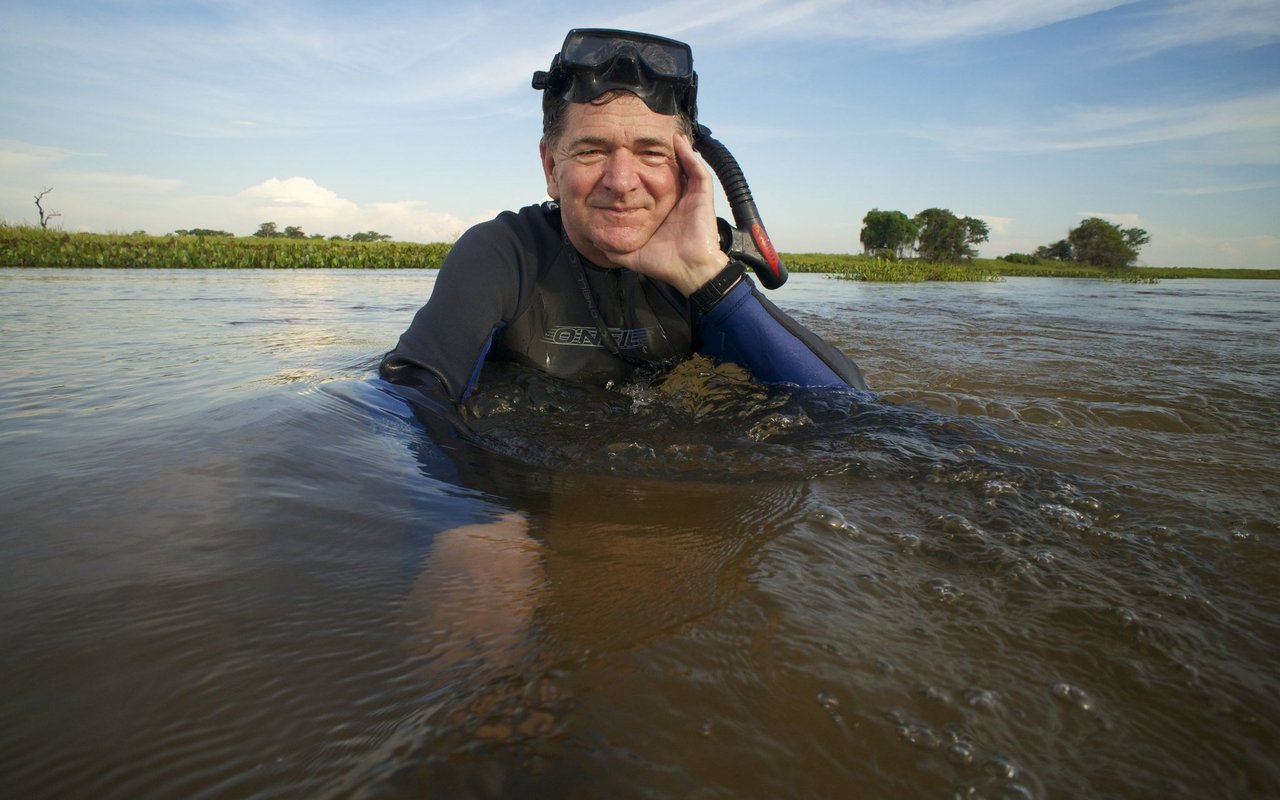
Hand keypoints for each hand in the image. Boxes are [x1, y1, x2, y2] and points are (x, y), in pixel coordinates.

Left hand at [611, 135, 728, 295]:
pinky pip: (698, 170)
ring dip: (678, 150)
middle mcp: (678, 201)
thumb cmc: (663, 264)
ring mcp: (691, 198)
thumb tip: (594, 241)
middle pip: (671, 171)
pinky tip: (679, 143)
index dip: (644, 170)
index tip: (630, 158)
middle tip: (646, 141)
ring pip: (686, 166)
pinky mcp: (703, 197)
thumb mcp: (631, 253)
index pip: (654, 185)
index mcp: (663, 211)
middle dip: (661, 155)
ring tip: (666, 135)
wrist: (686, 272)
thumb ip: (614, 247)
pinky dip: (690, 155)